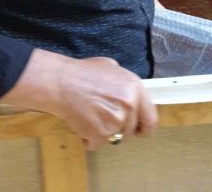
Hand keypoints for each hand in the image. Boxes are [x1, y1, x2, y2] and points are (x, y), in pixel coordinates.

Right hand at [0, 49, 157, 150]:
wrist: (61, 82)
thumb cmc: (82, 73)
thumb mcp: (111, 67)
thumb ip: (125, 83)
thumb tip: (130, 94)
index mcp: (135, 88)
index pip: (151, 118)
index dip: (144, 127)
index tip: (139, 131)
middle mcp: (130, 105)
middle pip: (130, 130)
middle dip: (118, 128)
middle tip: (102, 118)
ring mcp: (116, 121)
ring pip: (114, 137)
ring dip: (102, 132)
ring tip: (89, 115)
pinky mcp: (101, 134)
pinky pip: (97, 143)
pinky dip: (88, 137)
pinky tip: (81, 121)